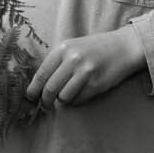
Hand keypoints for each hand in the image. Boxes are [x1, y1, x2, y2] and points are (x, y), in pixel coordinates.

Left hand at [26, 27, 145, 108]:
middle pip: (50, 89)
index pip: (41, 74)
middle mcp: (73, 59)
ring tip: (66, 96)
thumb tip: (38, 85)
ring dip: (62, 101)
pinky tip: (80, 93)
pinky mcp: (97, 84)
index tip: (31, 98)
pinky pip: (78, 100)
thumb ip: (57, 62)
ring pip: (63, 97)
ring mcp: (86, 72)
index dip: (33, 90)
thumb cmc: (94, 49)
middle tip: (45, 105)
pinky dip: (76, 101)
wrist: (123, 47)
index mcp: (63, 48)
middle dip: (45, 101)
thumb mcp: (73, 47)